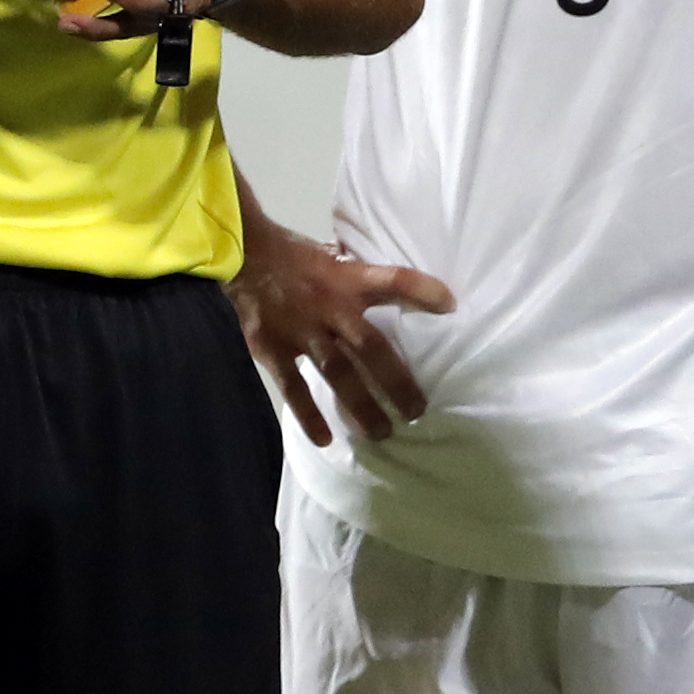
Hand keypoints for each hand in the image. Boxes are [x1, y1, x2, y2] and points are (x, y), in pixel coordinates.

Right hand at [231, 207, 448, 444]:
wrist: (244, 255)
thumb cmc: (297, 257)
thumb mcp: (334, 256)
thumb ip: (362, 276)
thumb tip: (402, 289)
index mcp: (347, 279)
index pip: (393, 279)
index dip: (422, 291)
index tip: (450, 307)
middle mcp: (329, 306)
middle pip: (371, 347)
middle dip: (396, 381)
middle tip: (417, 412)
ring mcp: (300, 330)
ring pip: (338, 373)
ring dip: (361, 405)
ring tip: (382, 433)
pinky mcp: (272, 347)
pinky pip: (293, 386)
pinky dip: (308, 413)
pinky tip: (324, 438)